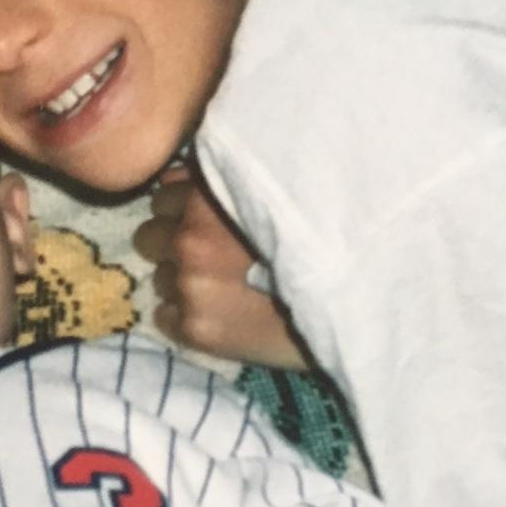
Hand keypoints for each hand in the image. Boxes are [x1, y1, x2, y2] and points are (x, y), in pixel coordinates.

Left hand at [132, 167, 309, 369]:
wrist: (355, 302)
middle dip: (175, 242)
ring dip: (181, 279)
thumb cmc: (328, 237)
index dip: (186, 209)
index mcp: (209, 195)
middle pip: (150, 235)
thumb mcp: (278, 187)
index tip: (211, 222)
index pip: (164, 195)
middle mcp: (189, 236)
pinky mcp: (194, 327)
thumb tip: (183, 179)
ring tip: (223, 289)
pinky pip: (164, 317)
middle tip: (214, 257)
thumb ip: (228, 179)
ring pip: (158, 277)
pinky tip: (220, 315)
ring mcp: (188, 284)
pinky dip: (184, 316)